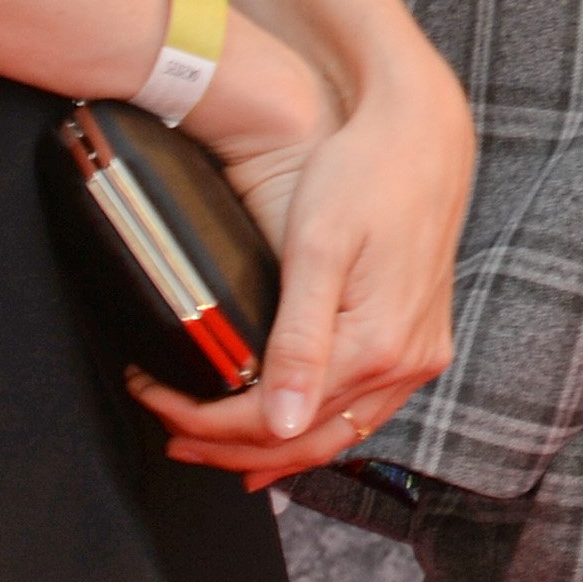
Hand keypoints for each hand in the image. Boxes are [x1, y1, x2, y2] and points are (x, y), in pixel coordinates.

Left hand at [129, 58, 475, 482]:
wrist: (424, 132)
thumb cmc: (364, 172)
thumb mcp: (318, 248)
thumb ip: (298, 341)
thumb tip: (279, 423)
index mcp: (379, 344)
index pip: (276, 419)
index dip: (210, 424)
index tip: (158, 403)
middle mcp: (407, 364)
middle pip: (307, 442)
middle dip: (232, 449)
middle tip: (173, 437)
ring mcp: (420, 357)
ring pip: (338, 435)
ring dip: (273, 449)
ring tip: (213, 444)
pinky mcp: (421, 343)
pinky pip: (363, 411)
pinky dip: (316, 427)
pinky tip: (286, 427)